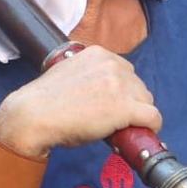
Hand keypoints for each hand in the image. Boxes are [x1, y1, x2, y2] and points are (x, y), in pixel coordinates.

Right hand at [0, 46, 161, 157]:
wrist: (34, 115)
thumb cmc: (45, 101)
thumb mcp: (68, 73)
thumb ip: (88, 75)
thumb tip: (100, 93)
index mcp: (98, 53)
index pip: (125, 71)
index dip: (122, 91)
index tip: (113, 104)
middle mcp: (112, 64)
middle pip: (138, 86)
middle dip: (130, 103)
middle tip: (114, 120)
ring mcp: (119, 85)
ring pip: (147, 101)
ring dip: (137, 115)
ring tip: (120, 128)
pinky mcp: (125, 108)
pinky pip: (152, 117)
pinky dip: (150, 127)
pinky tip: (140, 134)